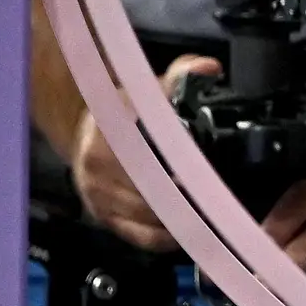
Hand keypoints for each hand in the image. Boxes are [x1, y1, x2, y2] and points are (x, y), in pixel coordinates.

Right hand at [66, 58, 199, 252]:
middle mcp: (95, 166)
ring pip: (148, 217)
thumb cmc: (125, 110)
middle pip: (150, 193)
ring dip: (181, 218)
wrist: (87, 133)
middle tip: (217, 200)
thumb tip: (208, 68)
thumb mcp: (149, 88)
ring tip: (211, 214)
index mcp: (106, 132)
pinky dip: (168, 237)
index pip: (145, 158)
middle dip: (185, 198)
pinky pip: (140, 237)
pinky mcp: (102, 217)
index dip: (178, 171)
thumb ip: (181, 76)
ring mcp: (96, 195)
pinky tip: (189, 229)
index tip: (203, 176)